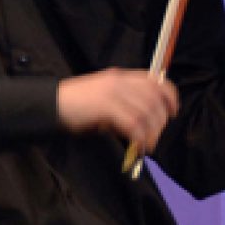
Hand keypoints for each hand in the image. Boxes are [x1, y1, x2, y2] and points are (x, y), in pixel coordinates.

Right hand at [56, 69, 178, 153]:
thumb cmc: (76, 107)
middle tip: (154, 138)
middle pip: (154, 99)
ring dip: (151, 133)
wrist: (51, 104)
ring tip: (146, 146)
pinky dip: (139, 138)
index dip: (169, 96)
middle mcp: (119, 81)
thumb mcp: (105, 101)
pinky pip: (133, 123)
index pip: (155, 81)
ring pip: (146, 112)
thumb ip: (125, 106)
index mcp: (120, 77)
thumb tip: (144, 125)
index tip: (173, 112)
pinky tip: (138, 147)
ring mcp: (112, 92)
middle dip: (160, 121)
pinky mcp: (105, 106)